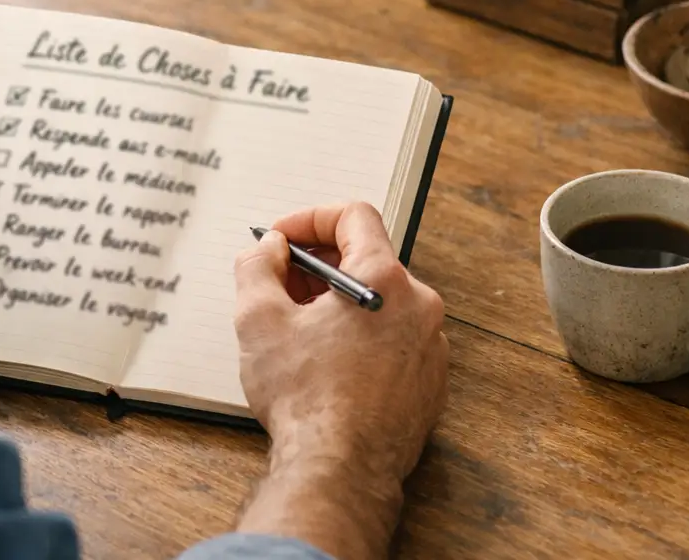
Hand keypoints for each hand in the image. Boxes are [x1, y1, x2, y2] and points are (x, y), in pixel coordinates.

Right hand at [230, 201, 448, 559]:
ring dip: (337, 304)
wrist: (340, 472)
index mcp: (385, 281)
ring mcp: (430, 348)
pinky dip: (359, 337)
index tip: (281, 241)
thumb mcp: (258, 320)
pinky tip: (325, 365)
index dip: (309, 218)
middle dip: (316, 266)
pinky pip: (392, 340)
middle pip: (366, 260)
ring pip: (379, 303)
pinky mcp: (429, 383)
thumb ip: (258, 266)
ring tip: (297, 331)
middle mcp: (419, 307)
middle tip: (278, 286)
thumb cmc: (305, 399)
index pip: (353, 216)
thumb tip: (269, 250)